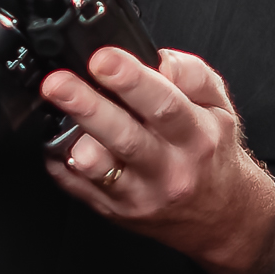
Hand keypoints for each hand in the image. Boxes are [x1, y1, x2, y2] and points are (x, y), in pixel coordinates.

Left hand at [41, 45, 274, 273]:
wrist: (218, 215)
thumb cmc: (211, 154)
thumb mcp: (220, 108)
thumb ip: (193, 75)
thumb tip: (159, 58)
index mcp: (195, 137)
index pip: (164, 104)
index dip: (130, 79)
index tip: (103, 58)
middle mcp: (168, 169)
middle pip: (124, 137)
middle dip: (87, 106)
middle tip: (57, 83)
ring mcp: (139, 195)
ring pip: (98, 169)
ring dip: (71, 141)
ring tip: (55, 114)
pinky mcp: (113, 211)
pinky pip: (76, 186)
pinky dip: (59, 161)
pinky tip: (56, 140)